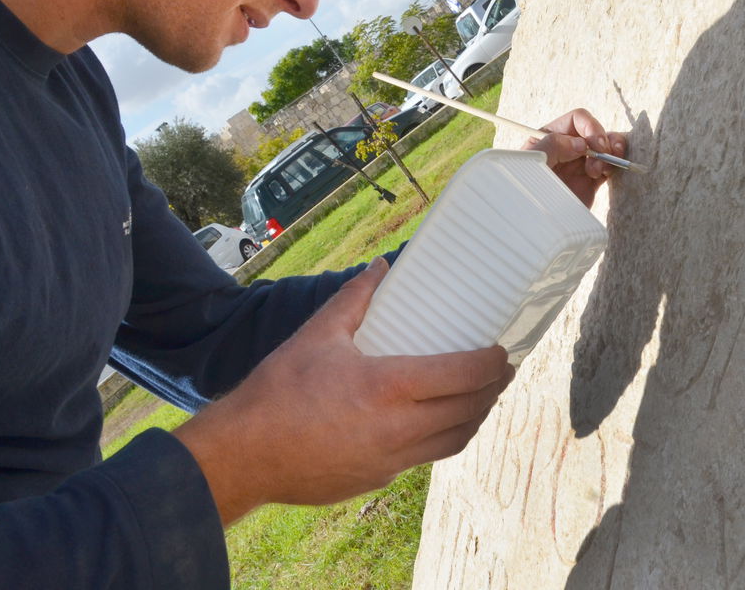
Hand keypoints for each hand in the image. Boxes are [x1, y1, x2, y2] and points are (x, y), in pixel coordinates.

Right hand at [173, 258, 511, 524]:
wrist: (242, 457)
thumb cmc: (277, 391)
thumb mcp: (318, 335)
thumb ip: (357, 298)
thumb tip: (382, 266)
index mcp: (388, 387)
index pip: (463, 376)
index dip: (491, 364)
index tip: (502, 351)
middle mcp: (398, 429)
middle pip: (469, 410)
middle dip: (493, 389)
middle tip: (503, 370)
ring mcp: (391, 461)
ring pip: (454, 440)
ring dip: (475, 417)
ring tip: (483, 396)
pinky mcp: (378, 479)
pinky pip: (426, 457)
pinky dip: (443, 437)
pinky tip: (439, 421)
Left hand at [522, 108, 627, 206]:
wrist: (530, 219)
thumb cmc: (523, 186)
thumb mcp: (532, 160)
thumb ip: (552, 145)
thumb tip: (580, 144)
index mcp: (551, 136)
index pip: (576, 119)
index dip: (590, 126)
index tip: (594, 144)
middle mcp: (568, 147)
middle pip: (595, 131)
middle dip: (602, 141)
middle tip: (603, 156)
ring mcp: (580, 163)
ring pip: (606, 147)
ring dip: (612, 152)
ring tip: (605, 167)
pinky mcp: (591, 181)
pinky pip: (610, 166)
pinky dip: (615, 165)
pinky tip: (609, 172)